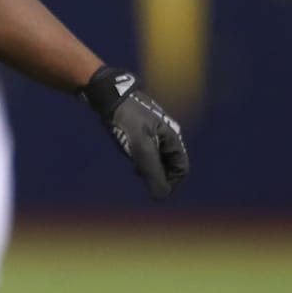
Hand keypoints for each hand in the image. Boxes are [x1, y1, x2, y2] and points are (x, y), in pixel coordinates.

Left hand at [80, 65, 189, 199]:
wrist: (109, 95)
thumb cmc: (127, 120)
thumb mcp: (141, 148)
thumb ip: (152, 172)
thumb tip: (161, 197)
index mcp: (172, 138)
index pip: (182, 168)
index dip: (171, 182)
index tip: (154, 188)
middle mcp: (167, 134)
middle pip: (170, 164)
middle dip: (158, 175)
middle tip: (141, 176)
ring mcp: (154, 131)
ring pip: (157, 157)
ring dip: (148, 167)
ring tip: (134, 168)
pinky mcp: (141, 128)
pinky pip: (146, 149)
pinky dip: (140, 157)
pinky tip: (129, 155)